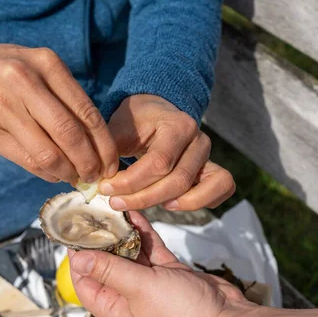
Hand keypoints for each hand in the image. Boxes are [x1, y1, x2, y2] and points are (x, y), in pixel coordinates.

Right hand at [0, 43, 117, 182]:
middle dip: (90, 164)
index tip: (112, 163)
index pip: (87, 113)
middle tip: (95, 177)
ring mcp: (4, 109)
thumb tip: (95, 143)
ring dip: (68, 173)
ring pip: (49, 155)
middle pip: (71, 136)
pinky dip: (47, 173)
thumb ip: (63, 95)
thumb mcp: (35, 66)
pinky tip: (54, 174)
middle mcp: (26, 83)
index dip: (104, 145)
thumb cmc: (3, 70)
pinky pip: (27, 161)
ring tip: (74, 177)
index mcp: (46, 64)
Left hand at [69, 212, 256, 316]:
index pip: (84, 281)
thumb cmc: (183, 316)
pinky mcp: (169, 275)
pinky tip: (136, 215)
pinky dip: (144, 235)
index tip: (73, 230)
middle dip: (100, 240)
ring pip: (130, 254)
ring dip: (122, 233)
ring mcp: (150, 286)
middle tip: (93, 213)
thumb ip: (108, 270)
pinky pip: (151, 251)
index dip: (77, 256)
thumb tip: (77, 258)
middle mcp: (129, 298)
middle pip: (106, 264)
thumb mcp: (139, 288)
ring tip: (112, 209)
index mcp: (114, 309)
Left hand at [99, 95, 234, 209]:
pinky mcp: (212, 169)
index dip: (131, 182)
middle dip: (143, 198)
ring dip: (168, 203)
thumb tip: (97, 181)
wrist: (156, 111)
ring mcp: (209, 157)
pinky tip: (169, 204)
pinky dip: (200, 202)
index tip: (105, 189)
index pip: (159, 163)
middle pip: (177, 182)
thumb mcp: (119, 127)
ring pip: (199, 190)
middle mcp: (199, 141)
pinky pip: (221, 190)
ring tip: (142, 205)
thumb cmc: (136, 120)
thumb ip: (109, 152)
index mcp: (178, 125)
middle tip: (115, 203)